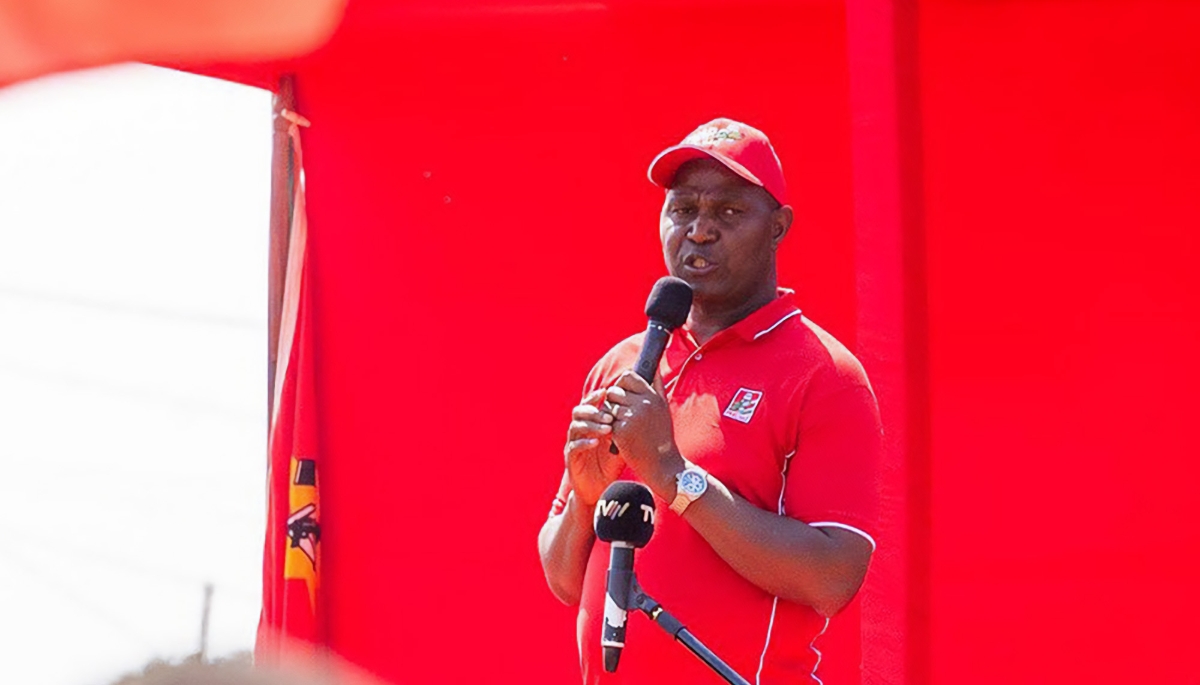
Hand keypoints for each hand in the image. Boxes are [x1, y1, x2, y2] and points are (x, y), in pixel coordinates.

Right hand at [564, 388, 623, 508]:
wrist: (598, 490)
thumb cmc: (610, 465)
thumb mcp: (621, 445)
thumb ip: (626, 429)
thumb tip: (643, 412)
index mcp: (590, 425)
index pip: (589, 404)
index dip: (595, 397)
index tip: (608, 392)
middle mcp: (579, 432)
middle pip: (578, 412)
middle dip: (593, 410)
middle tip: (610, 415)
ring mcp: (573, 445)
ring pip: (575, 427)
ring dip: (591, 425)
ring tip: (607, 428)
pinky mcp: (571, 459)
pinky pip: (573, 447)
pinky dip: (584, 443)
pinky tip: (596, 443)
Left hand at [605, 372, 684, 499]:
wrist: (662, 463)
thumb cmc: (661, 435)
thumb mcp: (663, 408)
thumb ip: (657, 386)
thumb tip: (655, 366)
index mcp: (652, 396)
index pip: (627, 376)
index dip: (621, 384)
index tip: (624, 395)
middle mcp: (642, 403)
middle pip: (613, 390)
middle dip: (614, 401)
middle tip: (622, 414)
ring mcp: (630, 417)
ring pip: (608, 406)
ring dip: (610, 415)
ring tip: (623, 425)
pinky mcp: (620, 430)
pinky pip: (607, 421)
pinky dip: (610, 428)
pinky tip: (622, 436)